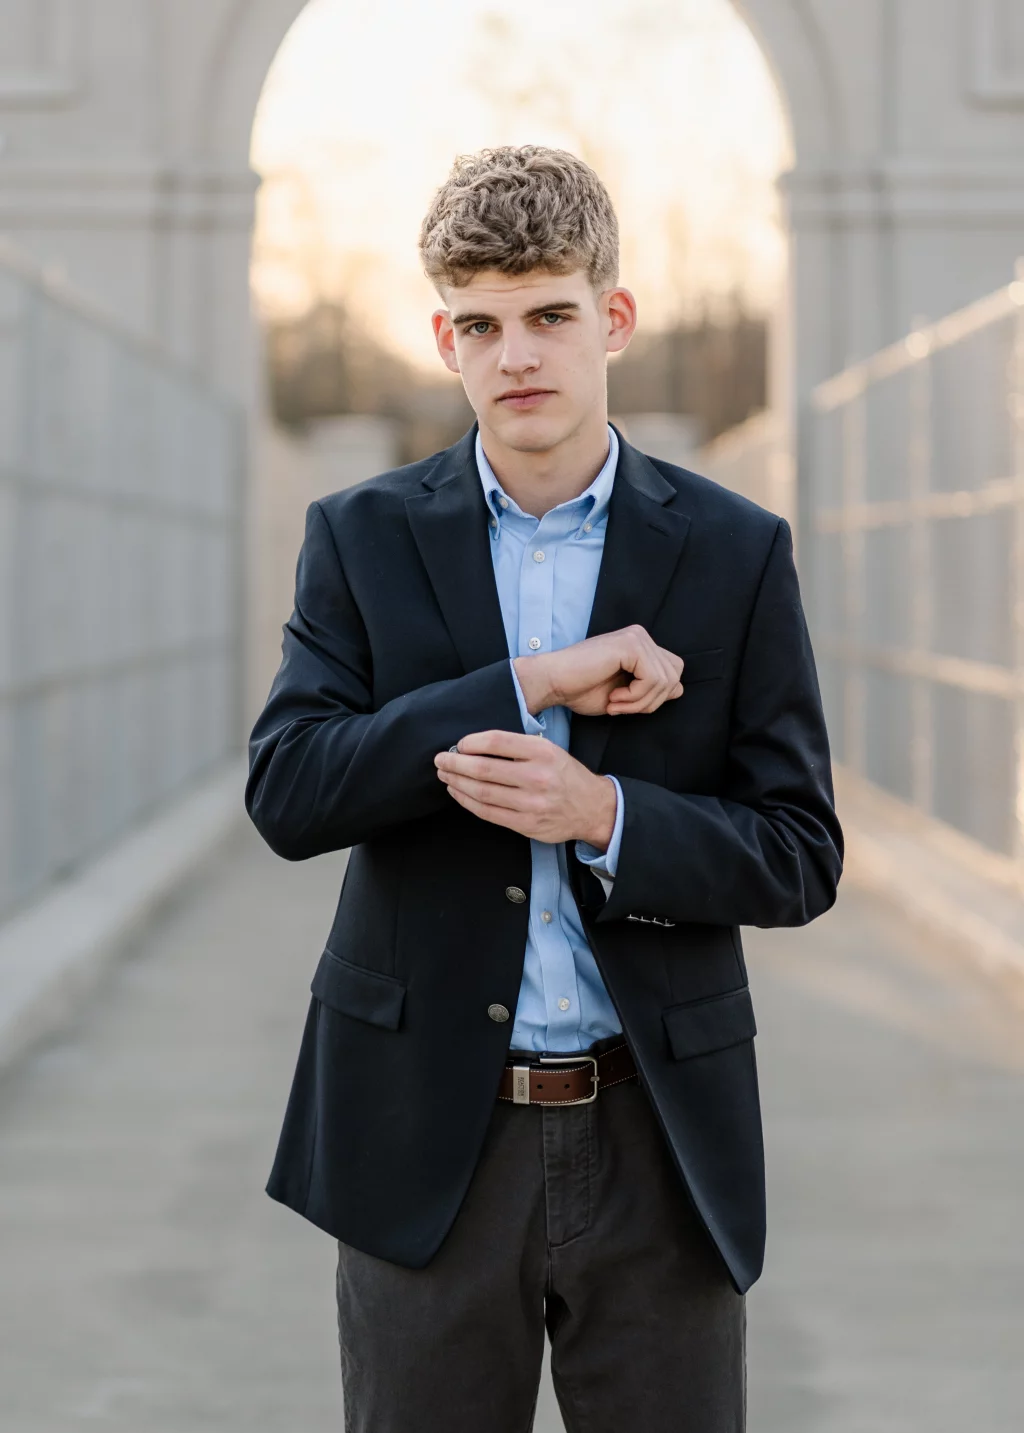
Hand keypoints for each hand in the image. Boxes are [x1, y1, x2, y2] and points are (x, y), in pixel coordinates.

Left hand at [434, 731, 617, 846]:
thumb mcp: (549, 749)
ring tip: (446, 775)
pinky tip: (458, 793)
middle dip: (455, 764)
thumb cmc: (565, 775)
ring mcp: (531, 804)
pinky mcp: (526, 824)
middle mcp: (537, 777)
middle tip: (441, 759)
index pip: (495, 742)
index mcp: (542, 752)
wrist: (592, 808)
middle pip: (483, 769)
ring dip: (457, 783)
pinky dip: (467, 802)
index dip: (471, 742)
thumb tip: (474, 746)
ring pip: (481, 793)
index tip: (460, 744)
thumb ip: (516, 747)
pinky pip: (487, 813)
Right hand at [513, 625, 682, 717]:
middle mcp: (640, 636)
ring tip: (614, 703)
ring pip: (666, 681)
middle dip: (651, 701)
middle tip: (621, 706)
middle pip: (674, 676)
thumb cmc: (580, 689)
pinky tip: (614, 697)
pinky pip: (653, 679)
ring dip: (640, 702)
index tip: (626, 705)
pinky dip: (636, 697)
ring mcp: (636, 637)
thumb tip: (679, 689)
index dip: (655, 696)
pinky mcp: (631, 645)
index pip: (673, 672)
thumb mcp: (625, 694)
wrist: (553, 682)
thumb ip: (651, 689)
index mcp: (639, 645)